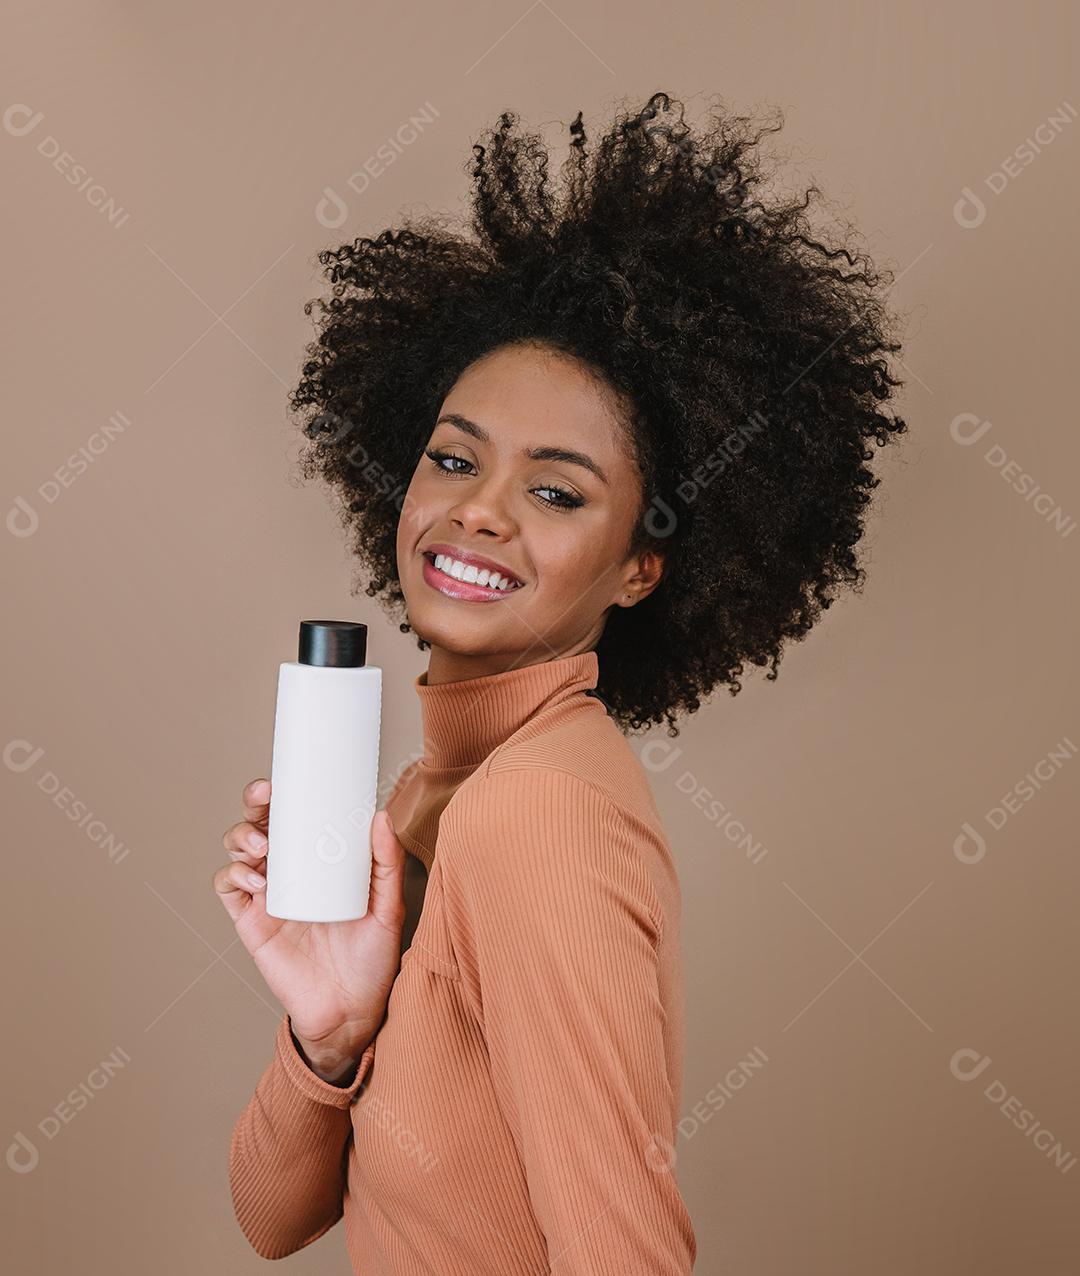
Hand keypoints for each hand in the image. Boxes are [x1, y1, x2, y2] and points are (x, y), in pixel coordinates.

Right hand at [213, 778, 406, 1079]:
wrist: (352, 1010)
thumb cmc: (372, 957)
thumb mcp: (388, 907)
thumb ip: (387, 864)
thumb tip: (381, 816)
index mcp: (321, 861)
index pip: (298, 816)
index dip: (286, 794)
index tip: (287, 780)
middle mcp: (291, 871)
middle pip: (261, 824)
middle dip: (255, 805)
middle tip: (265, 798)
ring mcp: (268, 896)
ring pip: (239, 851)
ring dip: (242, 837)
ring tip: (262, 847)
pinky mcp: (251, 923)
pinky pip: (228, 889)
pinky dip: (233, 876)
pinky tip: (255, 880)